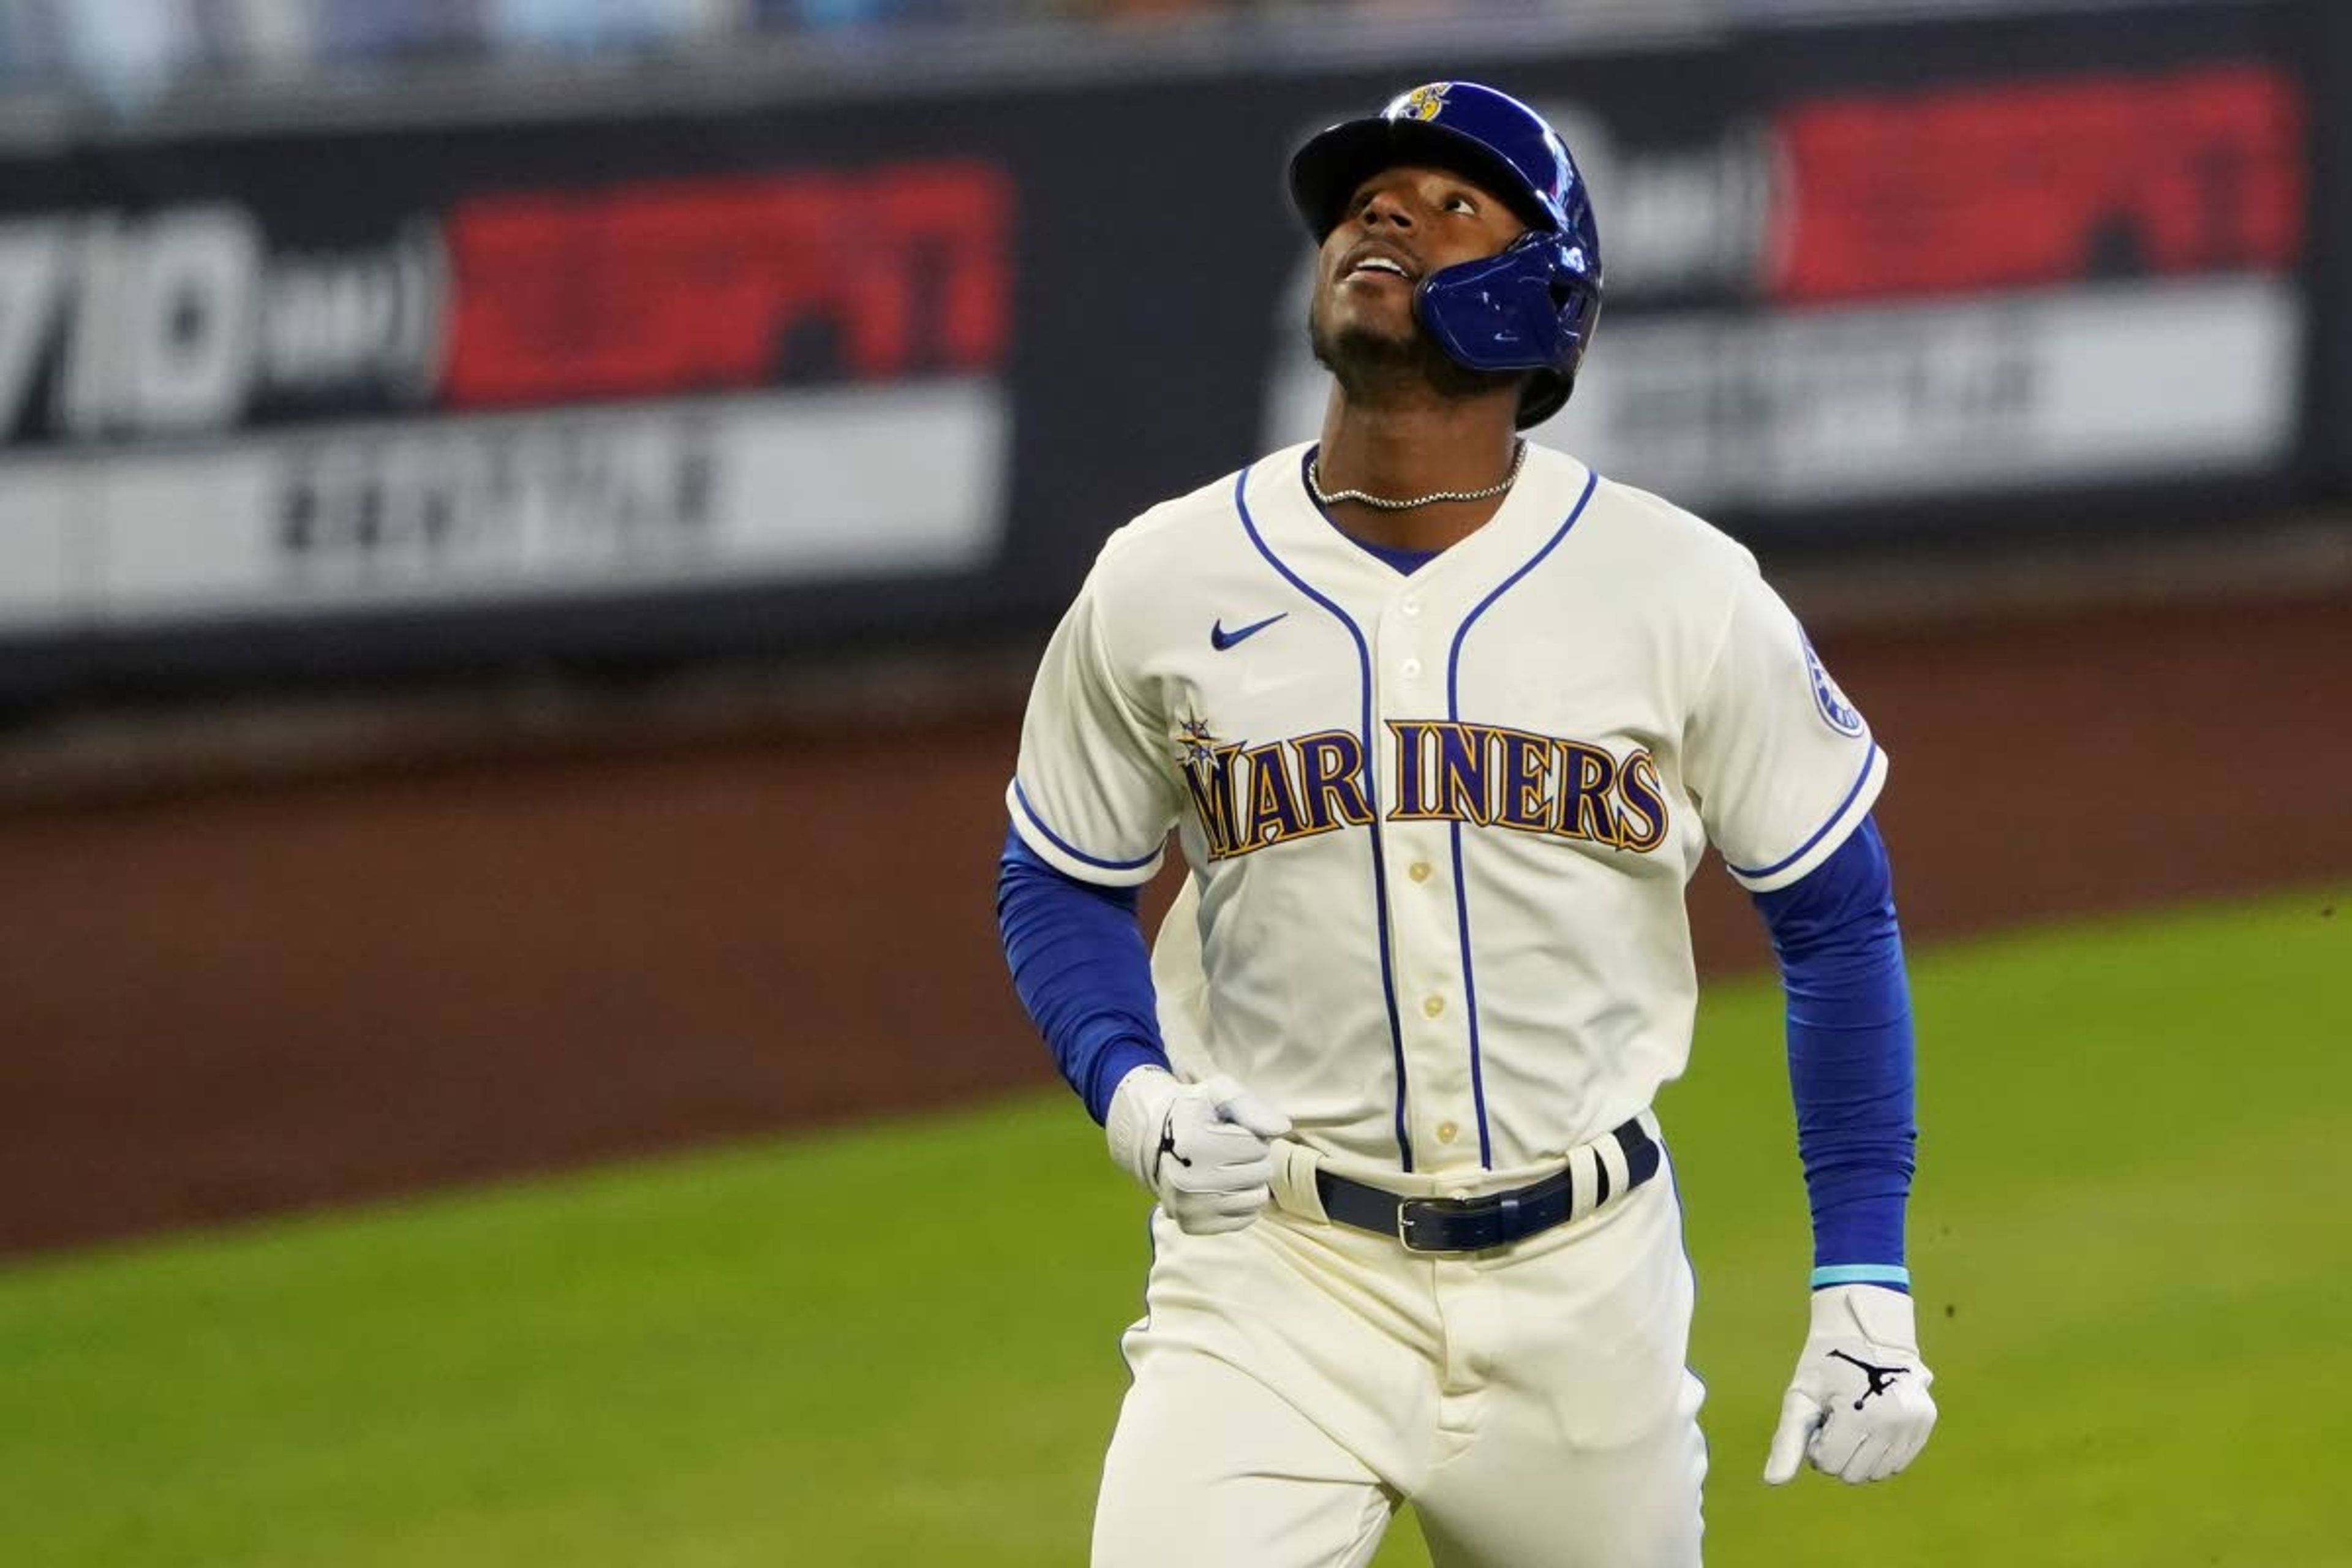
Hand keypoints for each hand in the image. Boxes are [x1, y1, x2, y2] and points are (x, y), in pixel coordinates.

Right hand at [1106, 1067, 1291, 1234]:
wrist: (1151, 1141)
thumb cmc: (1194, 1112)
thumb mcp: (1217, 1093)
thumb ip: (1249, 1105)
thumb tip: (1282, 1128)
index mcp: (1193, 1142)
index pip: (1258, 1146)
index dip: (1250, 1135)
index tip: (1228, 1132)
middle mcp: (1187, 1179)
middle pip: (1261, 1172)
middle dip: (1253, 1159)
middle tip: (1228, 1150)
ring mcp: (1189, 1207)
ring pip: (1258, 1198)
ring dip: (1250, 1181)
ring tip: (1226, 1168)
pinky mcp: (1193, 1225)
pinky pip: (1246, 1219)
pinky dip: (1241, 1203)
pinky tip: (1222, 1188)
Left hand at [1763, 1284, 1937, 1485]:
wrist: (1866, 1328)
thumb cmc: (1826, 1363)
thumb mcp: (1801, 1397)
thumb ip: (1788, 1441)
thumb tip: (1772, 1482)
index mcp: (1859, 1414)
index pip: (1830, 1465)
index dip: (1818, 1447)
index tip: (1820, 1420)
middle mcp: (1893, 1421)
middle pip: (1855, 1474)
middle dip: (1839, 1453)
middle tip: (1836, 1419)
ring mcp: (1914, 1421)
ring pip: (1879, 1472)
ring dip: (1861, 1455)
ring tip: (1855, 1419)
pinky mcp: (1926, 1420)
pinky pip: (1900, 1461)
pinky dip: (1882, 1451)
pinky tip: (1873, 1422)